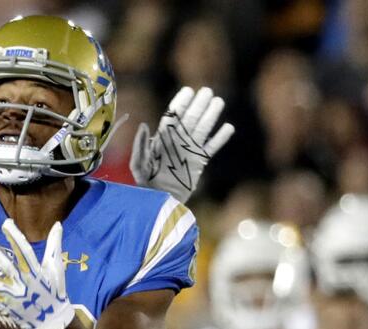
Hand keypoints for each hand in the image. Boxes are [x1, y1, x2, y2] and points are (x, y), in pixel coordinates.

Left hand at [0, 220, 73, 328]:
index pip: (25, 252)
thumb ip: (54, 246)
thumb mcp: (55, 268)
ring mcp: (13, 298)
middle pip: (6, 267)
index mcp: (36, 272)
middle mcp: (23, 284)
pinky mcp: (5, 310)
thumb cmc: (54, 291)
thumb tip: (58, 224)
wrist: (54, 322)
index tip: (5, 224)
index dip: (15, 238)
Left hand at [130, 86, 234, 202]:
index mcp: (163, 138)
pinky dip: (220, 139)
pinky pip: (212, 148)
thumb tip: (143, 125)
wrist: (159, 199)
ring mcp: (189, 150)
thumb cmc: (145, 181)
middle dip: (199, 104)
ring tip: (219, 102)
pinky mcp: (199, 162)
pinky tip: (229, 127)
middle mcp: (178, 140)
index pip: (173, 116)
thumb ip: (140, 146)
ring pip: (203, 129)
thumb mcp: (139, 164)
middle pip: (190, 119)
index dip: (180, 103)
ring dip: (211, 116)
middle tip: (207, 91)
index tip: (188, 91)